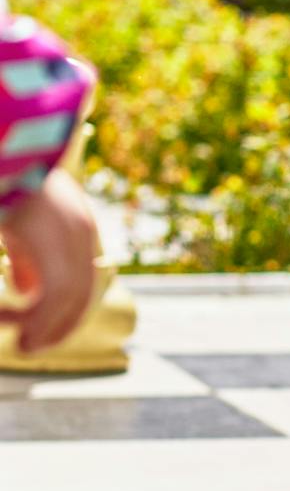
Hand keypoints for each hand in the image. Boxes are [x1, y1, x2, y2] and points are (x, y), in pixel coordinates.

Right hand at [0, 171, 98, 351]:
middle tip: (32, 347)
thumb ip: (27, 254)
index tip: (41, 331)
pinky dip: (36, 317)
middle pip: (80, 294)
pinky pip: (51, 294)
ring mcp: (67, 236)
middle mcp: (79, 232)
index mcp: (76, 226)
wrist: (6, 143)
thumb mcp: (20, 223)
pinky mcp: (46, 241)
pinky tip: (12, 323)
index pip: (82, 281)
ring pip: (66, 300)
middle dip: (57, 326)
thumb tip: (24, 283)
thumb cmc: (7, 183)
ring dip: (43, 327)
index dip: (65, 312)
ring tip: (24, 346)